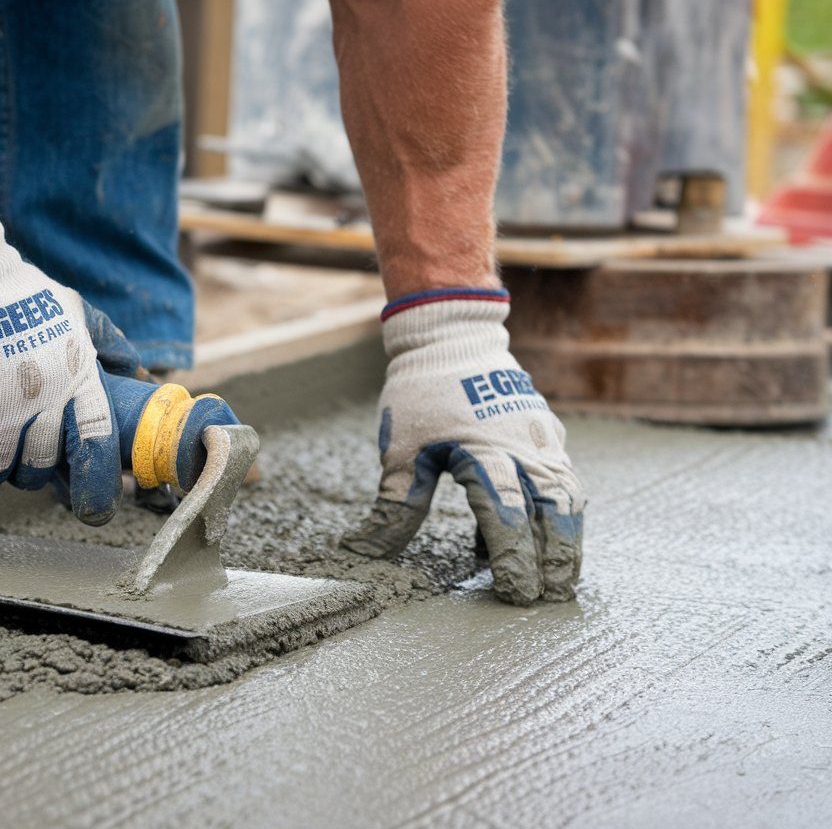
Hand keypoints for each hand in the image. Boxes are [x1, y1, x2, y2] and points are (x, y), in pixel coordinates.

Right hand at [0, 181, 120, 525]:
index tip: (94, 507)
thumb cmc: (20, 292)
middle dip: (27, 471)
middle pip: (33, 472)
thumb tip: (140, 377)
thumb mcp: (77, 313)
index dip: (98, 487)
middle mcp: (32, 405)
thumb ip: (111, 346)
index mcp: (73, 384)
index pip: (95, 450)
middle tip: (16, 450)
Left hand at [340, 289, 584, 604]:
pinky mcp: (548, 435)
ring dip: (568, 540)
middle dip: (554, 558)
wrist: (451, 337)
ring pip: (568, 497)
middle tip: (550, 599)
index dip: (512, 557)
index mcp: (482, 452)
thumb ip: (395, 507)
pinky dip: (560, 513)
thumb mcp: (400, 451)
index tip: (513, 592)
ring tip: (562, 580)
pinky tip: (545, 540)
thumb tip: (367, 552)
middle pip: (552, 511)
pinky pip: (563, 479)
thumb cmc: (420, 395)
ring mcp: (541, 439)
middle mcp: (522, 447)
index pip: (504, 515)